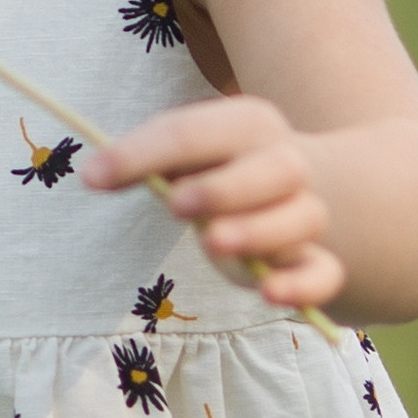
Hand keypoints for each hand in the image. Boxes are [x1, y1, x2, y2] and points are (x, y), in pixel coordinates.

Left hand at [83, 98, 344, 311]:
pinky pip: (324, 273)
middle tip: (177, 205)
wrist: (289, 193)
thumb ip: (144, 161)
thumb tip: (94, 173)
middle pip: (274, 168)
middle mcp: (285, 163)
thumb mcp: (181, 158)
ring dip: (260, 232)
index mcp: (248, 124)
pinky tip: (270, 293)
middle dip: (226, 186)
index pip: (197, 130)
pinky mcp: (317, 264)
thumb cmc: (215, 171)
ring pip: (301, 218)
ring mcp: (307, 213)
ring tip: (215, 243)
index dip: (145, 152)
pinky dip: (302, 285)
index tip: (93, 177)